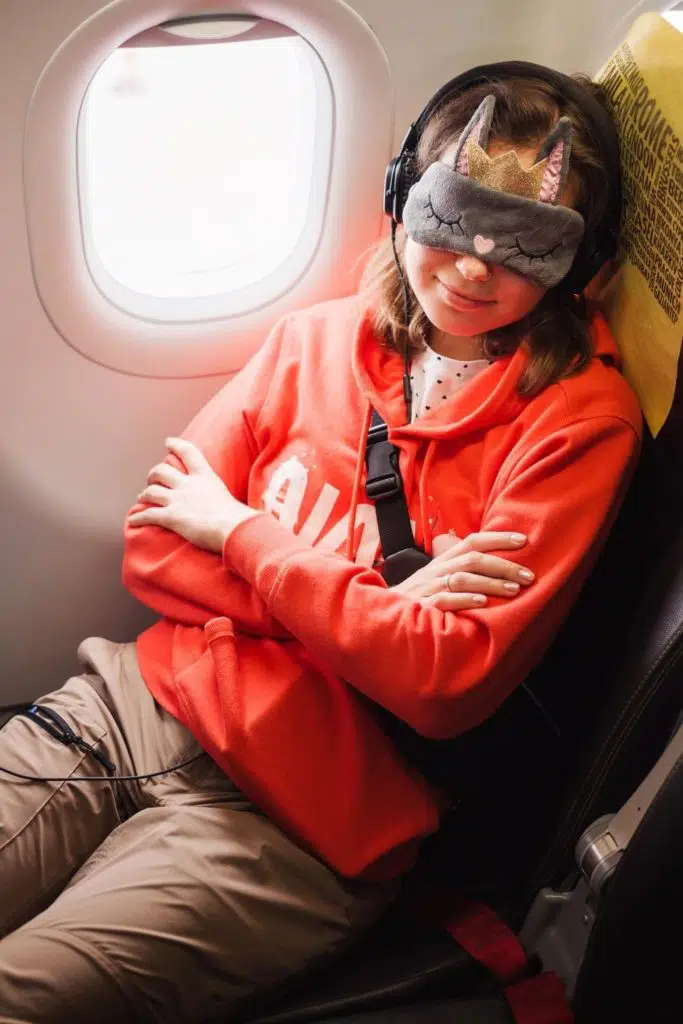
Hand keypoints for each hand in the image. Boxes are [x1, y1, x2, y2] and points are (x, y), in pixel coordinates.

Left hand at [127, 438, 259, 552]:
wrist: (234, 528)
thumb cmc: (240, 518)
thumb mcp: (233, 500)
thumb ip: (228, 501)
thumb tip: (244, 514)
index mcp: (205, 477)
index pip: (188, 453)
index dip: (175, 445)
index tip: (168, 442)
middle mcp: (188, 485)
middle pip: (162, 471)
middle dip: (153, 474)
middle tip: (151, 479)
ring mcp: (178, 500)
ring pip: (151, 491)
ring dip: (144, 494)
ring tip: (141, 498)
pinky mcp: (171, 517)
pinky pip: (148, 514)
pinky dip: (138, 517)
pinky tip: (132, 520)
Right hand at [392, 532, 533, 609]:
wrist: (385, 613)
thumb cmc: (420, 595)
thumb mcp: (439, 576)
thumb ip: (463, 569)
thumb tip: (498, 564)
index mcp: (444, 560)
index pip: (473, 541)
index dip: (498, 538)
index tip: (523, 540)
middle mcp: (438, 570)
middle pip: (473, 559)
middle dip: (503, 566)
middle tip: (528, 576)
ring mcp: (430, 587)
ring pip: (462, 578)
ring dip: (490, 583)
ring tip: (513, 590)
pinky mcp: (423, 606)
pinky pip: (444, 600)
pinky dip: (464, 600)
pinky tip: (482, 603)